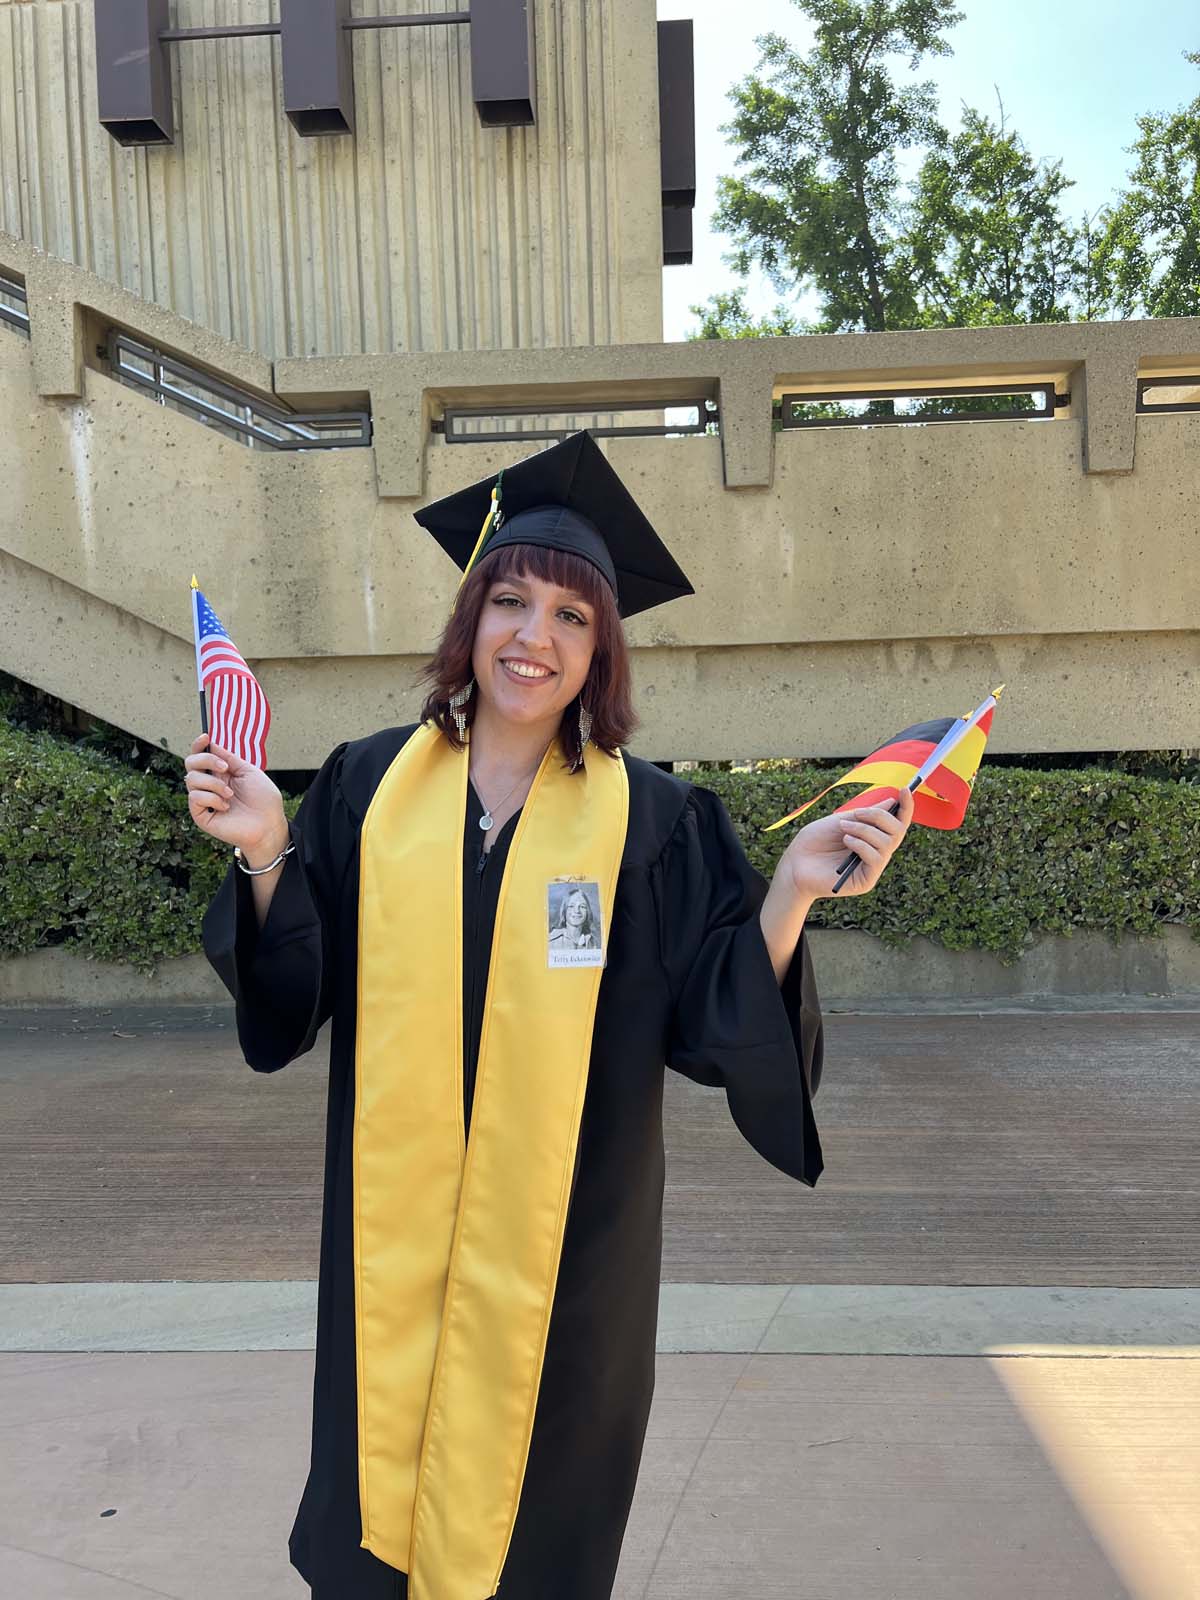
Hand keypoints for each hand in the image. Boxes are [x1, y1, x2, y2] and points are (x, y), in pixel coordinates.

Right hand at [183, 733, 287, 858]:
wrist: (269, 824)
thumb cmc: (263, 800)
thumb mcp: (248, 771)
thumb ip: (229, 758)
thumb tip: (212, 744)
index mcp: (220, 773)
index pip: (201, 755)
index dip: (199, 745)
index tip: (205, 737)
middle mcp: (209, 785)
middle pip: (190, 763)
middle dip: (206, 760)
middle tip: (225, 768)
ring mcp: (204, 800)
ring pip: (191, 779)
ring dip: (214, 783)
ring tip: (231, 794)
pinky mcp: (201, 815)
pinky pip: (194, 797)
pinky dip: (211, 798)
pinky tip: (226, 806)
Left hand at [777, 786, 913, 899]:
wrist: (795, 863)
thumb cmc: (815, 841)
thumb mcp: (841, 820)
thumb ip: (866, 814)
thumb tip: (891, 802)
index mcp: (873, 837)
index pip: (897, 823)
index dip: (905, 807)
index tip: (905, 789)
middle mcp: (877, 852)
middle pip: (897, 831)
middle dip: (879, 817)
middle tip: (856, 813)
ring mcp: (872, 868)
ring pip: (886, 844)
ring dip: (865, 830)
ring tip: (843, 828)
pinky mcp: (866, 881)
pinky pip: (876, 858)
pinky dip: (862, 845)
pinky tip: (846, 841)